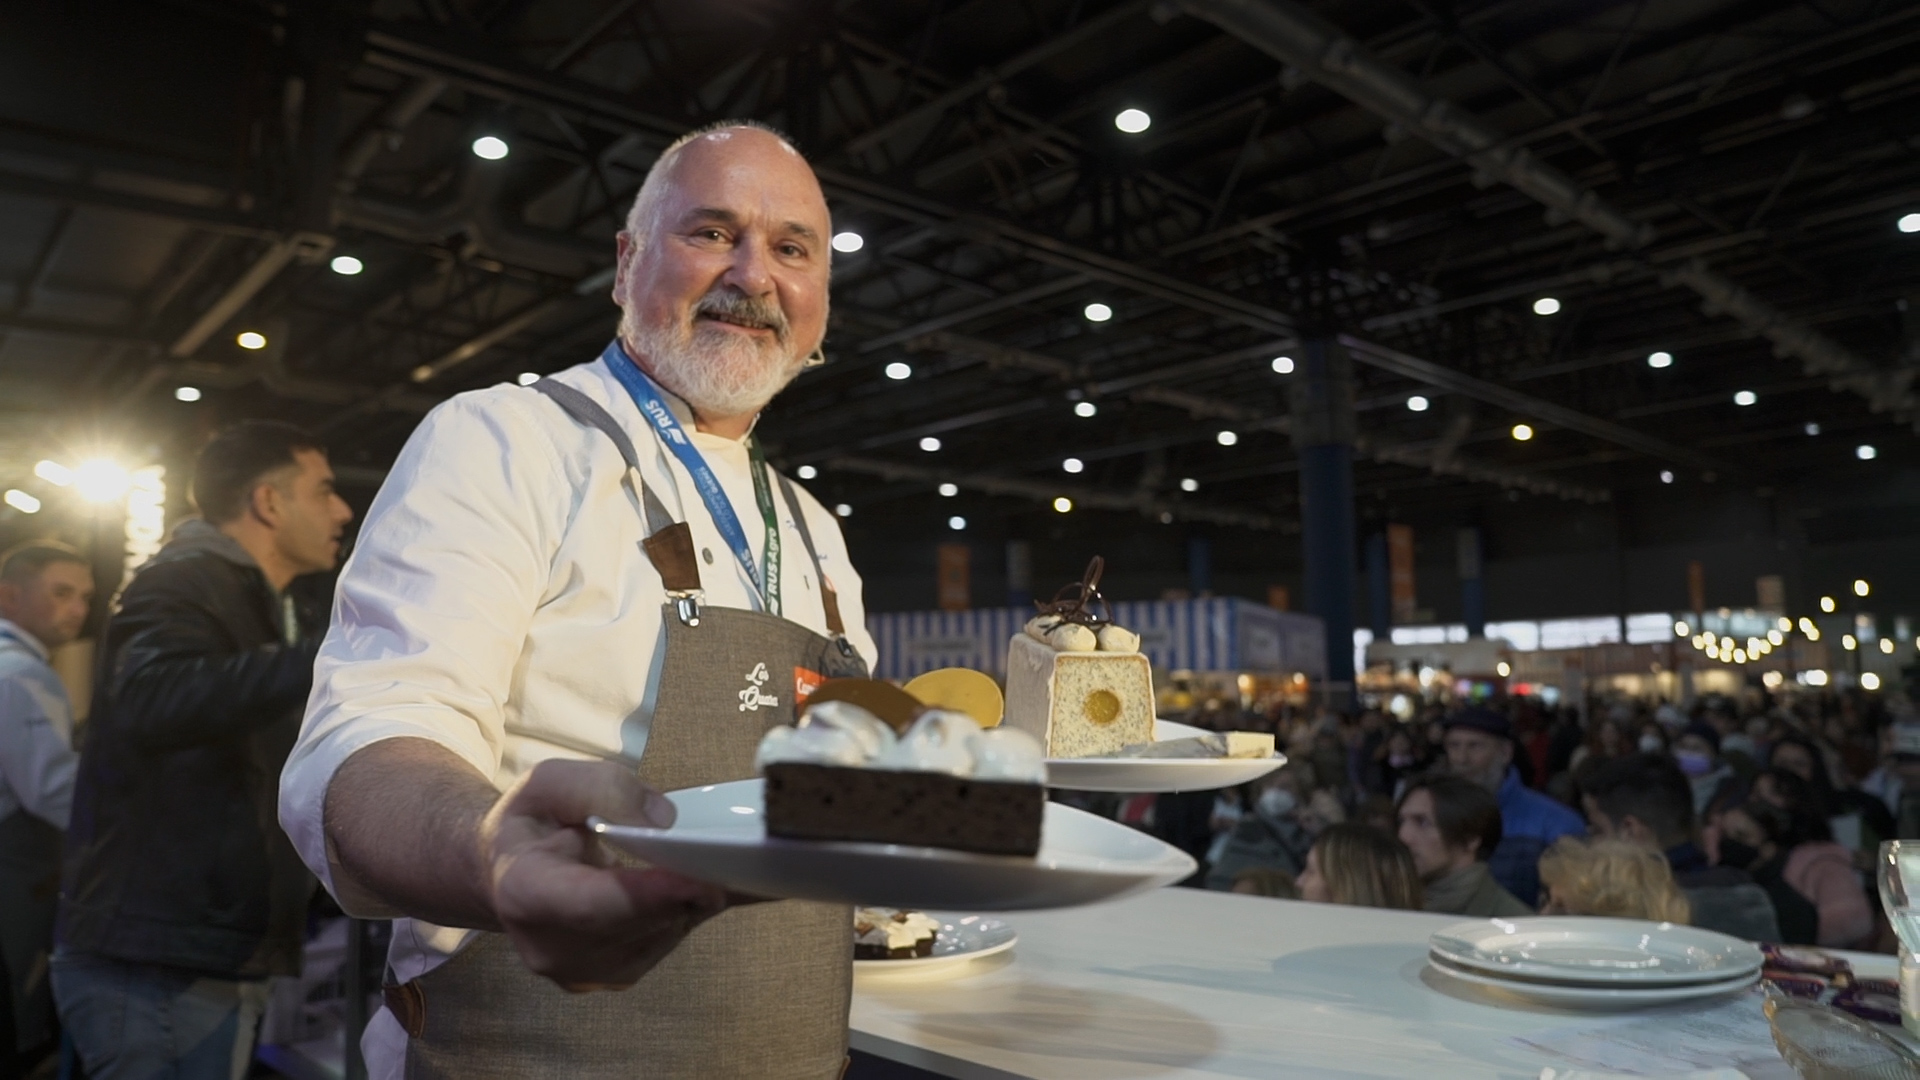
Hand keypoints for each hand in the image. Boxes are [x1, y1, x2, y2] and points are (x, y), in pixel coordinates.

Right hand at [479, 760, 731, 990]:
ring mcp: (583, 973)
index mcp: (525, 893)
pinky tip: (700, 879)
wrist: (508, 872)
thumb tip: (663, 820)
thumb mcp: (552, 782)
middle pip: (638, 924)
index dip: (650, 898)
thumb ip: (601, 788)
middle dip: (692, 894)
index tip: (705, 885)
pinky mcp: (612, 978)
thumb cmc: (532, 823)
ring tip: (722, 860)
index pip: (592, 904)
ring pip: (661, 935)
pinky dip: (689, 910)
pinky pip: (666, 942)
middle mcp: (550, 948)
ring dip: (695, 900)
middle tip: (749, 861)